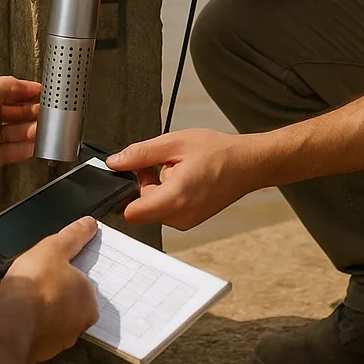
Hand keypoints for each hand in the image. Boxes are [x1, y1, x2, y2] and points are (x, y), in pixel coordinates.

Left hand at [0, 76, 41, 186]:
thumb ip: (7, 86)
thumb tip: (25, 84)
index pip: (14, 94)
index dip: (31, 94)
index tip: (48, 96)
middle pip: (19, 115)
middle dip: (35, 114)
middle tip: (50, 115)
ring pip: (18, 134)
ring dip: (32, 132)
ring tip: (42, 131)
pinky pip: (12, 153)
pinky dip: (25, 150)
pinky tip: (33, 147)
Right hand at [0, 216, 99, 363]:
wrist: (7, 323)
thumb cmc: (33, 286)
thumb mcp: (55, 248)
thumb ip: (74, 236)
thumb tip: (89, 225)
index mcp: (89, 303)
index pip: (85, 286)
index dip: (69, 276)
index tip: (55, 272)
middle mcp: (78, 327)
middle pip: (70, 304)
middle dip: (56, 294)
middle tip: (39, 282)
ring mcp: (57, 343)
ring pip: (52, 320)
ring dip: (41, 310)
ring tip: (26, 296)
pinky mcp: (36, 352)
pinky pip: (35, 333)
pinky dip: (28, 324)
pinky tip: (18, 312)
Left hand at [107, 130, 264, 229]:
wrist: (248, 163)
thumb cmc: (219, 152)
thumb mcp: (174, 142)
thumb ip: (140, 154)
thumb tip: (115, 162)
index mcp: (175, 197)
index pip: (131, 213)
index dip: (124, 193)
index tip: (129, 176)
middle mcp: (180, 216)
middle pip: (141, 209)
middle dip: (144, 185)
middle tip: (161, 164)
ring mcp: (187, 221)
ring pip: (154, 210)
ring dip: (157, 190)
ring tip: (178, 169)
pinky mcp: (192, 220)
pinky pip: (168, 211)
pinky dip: (169, 195)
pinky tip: (185, 178)